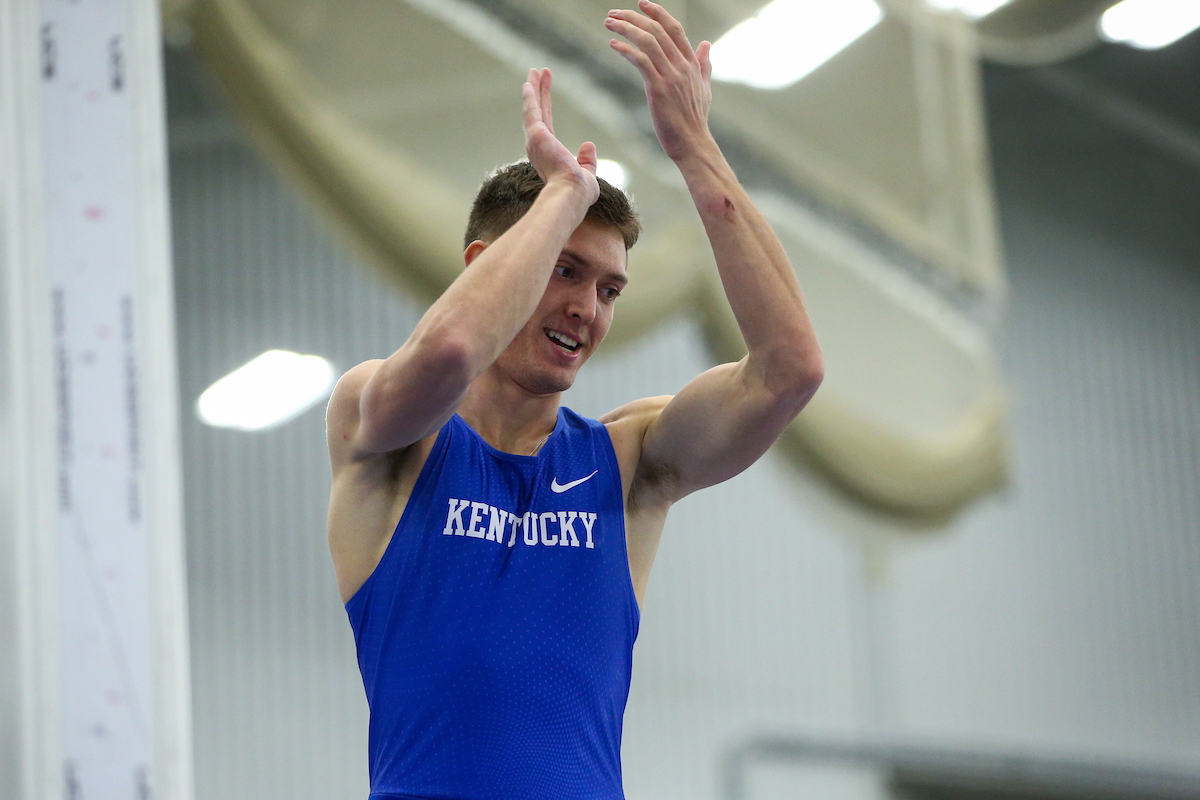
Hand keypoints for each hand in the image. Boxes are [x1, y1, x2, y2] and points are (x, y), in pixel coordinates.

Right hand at [523, 68, 599, 202]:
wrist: (570, 195)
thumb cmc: (578, 192)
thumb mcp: (586, 173)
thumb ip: (587, 159)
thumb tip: (589, 145)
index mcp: (547, 153)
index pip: (546, 123)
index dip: (545, 105)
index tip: (545, 90)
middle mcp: (537, 146)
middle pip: (537, 112)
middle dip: (537, 92)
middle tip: (537, 73)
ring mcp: (535, 140)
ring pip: (532, 109)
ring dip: (533, 89)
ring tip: (534, 71)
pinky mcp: (536, 136)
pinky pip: (532, 111)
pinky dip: (530, 97)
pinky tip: (529, 83)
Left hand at [606, 1, 713, 160]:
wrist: (693, 144)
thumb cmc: (695, 120)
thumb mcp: (704, 88)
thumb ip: (704, 64)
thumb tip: (706, 44)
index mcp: (692, 63)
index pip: (675, 28)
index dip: (658, 13)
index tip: (642, 4)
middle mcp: (682, 65)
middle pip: (657, 30)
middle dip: (633, 17)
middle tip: (613, 13)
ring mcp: (671, 76)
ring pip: (648, 41)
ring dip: (626, 28)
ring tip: (609, 23)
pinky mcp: (659, 89)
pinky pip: (641, 61)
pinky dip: (626, 49)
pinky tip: (613, 45)